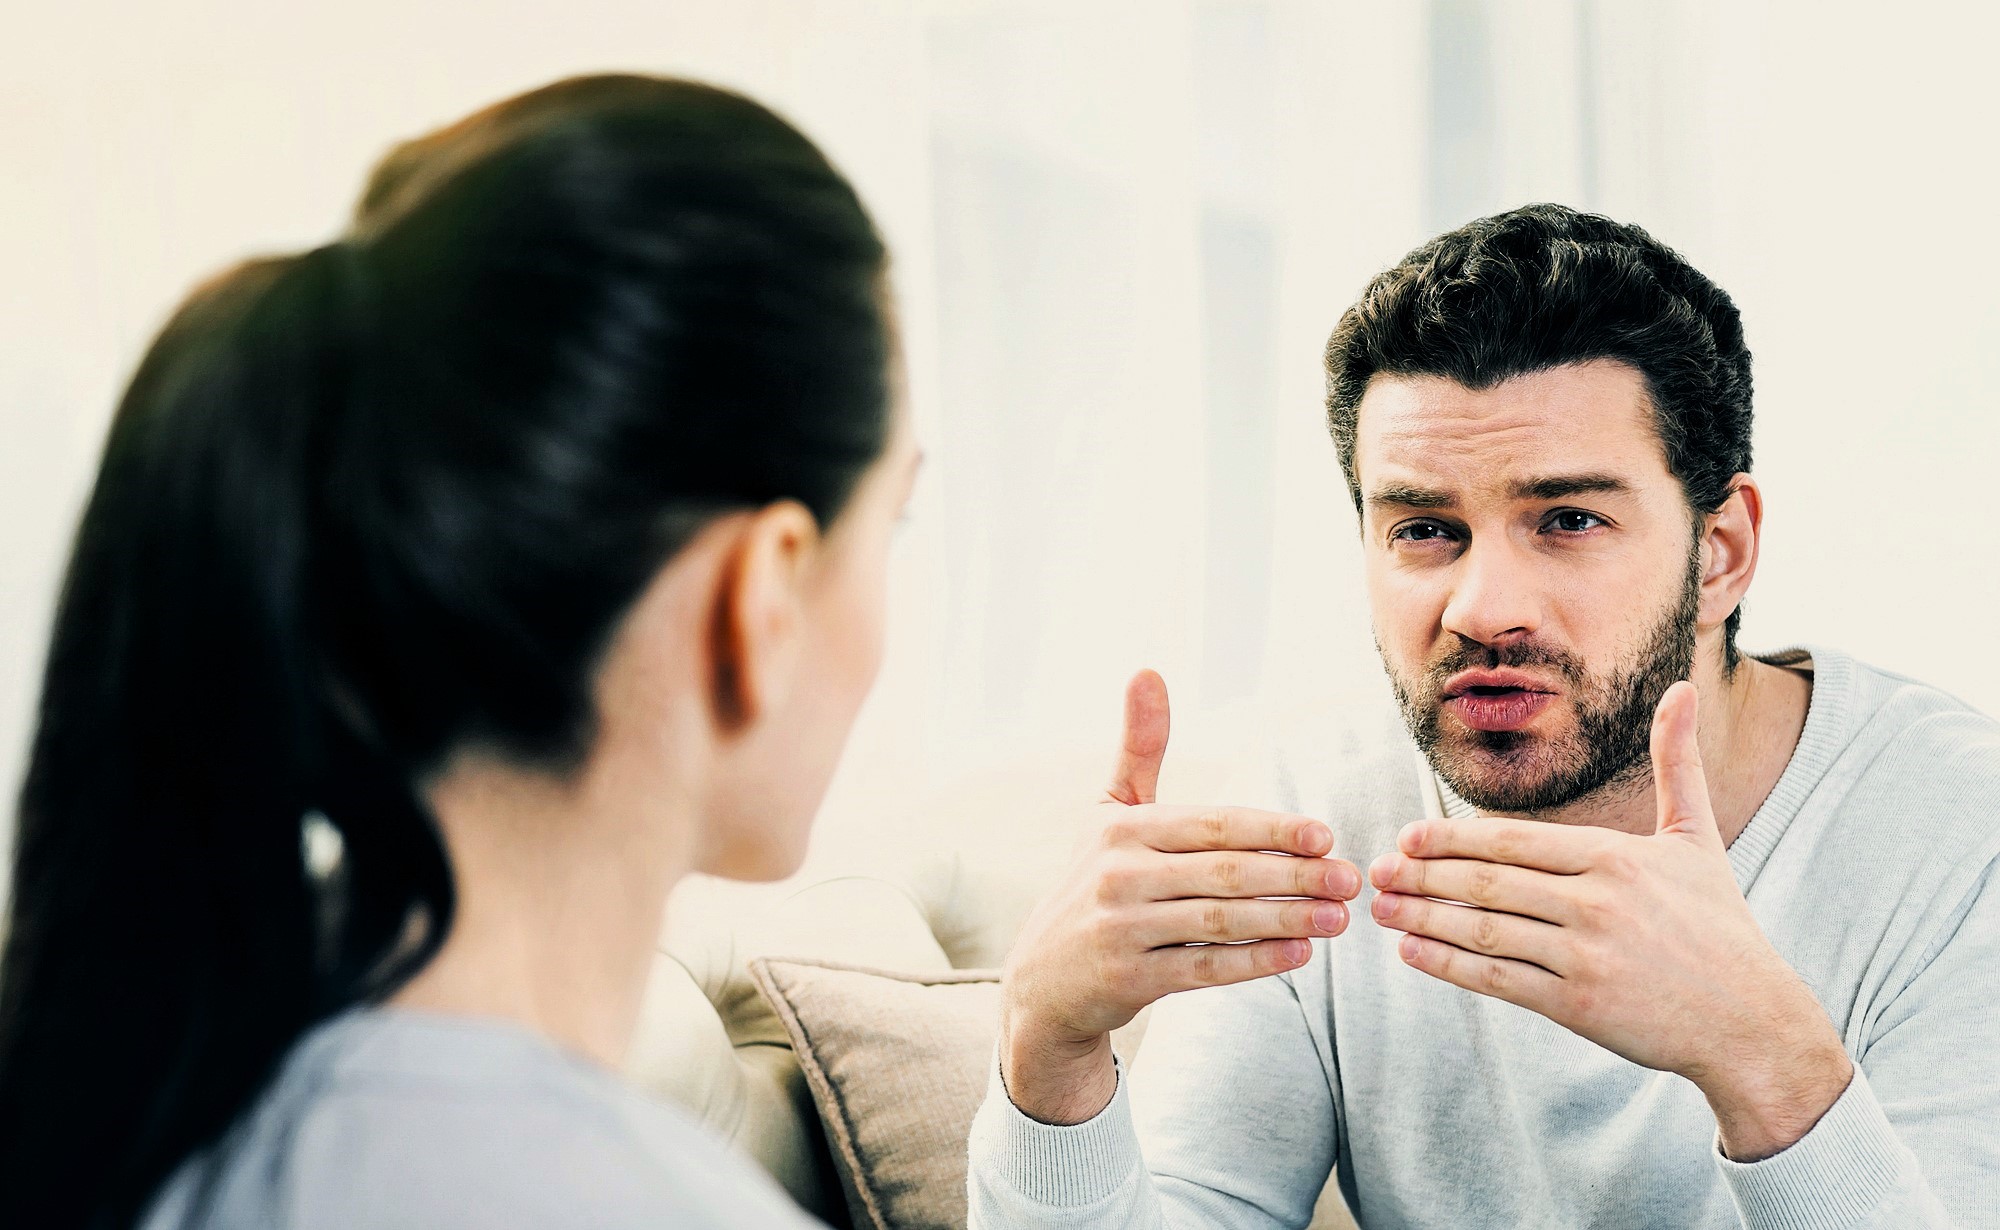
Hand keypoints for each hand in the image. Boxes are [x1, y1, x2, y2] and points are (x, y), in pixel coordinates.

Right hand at [998, 669, 1361, 1123]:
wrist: (1045, 980)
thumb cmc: (1094, 882)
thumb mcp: (1108, 812)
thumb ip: (1139, 747)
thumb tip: (1147, 669)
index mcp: (1120, 829)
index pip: (1211, 825)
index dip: (1272, 829)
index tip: (1325, 836)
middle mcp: (1116, 875)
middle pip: (1224, 873)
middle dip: (1295, 876)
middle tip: (1349, 880)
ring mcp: (1120, 929)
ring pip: (1220, 922)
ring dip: (1287, 919)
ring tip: (1338, 919)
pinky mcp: (1128, 979)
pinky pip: (1204, 969)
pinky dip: (1256, 962)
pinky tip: (1299, 954)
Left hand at [1367, 681, 1852, 1159]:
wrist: (1752, 1021)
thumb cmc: (1720, 926)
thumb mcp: (1698, 838)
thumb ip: (1677, 764)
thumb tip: (1683, 686)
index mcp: (1613, 856)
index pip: (1509, 839)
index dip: (1449, 837)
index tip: (1406, 836)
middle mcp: (1594, 901)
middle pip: (1484, 881)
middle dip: (1420, 874)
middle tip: (1375, 871)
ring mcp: (1583, 954)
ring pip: (1481, 929)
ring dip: (1421, 919)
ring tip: (1382, 910)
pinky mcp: (1577, 1004)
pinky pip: (1496, 979)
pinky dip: (1446, 966)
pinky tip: (1413, 954)